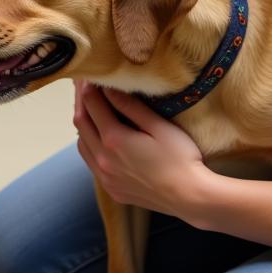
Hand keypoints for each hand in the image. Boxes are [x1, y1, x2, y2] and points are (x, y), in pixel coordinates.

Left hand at [73, 82, 207, 217]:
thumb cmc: (181, 158)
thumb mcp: (159, 126)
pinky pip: (90, 162)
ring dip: (82, 123)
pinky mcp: (111, 189)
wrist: (191, 198)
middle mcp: (103, 159)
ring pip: (81, 143)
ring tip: (88, 107)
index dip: (88, 87)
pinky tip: (97, 137)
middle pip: (80, 122)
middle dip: (81, 101)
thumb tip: (108, 88)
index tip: (90, 74)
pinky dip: (88, 144)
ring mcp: (105, 177)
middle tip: (83, 84)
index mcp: (114, 139)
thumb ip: (130, 106)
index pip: (91, 104)